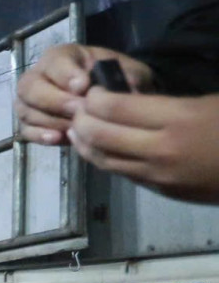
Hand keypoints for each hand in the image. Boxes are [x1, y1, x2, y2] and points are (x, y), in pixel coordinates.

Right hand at [16, 43, 153, 145]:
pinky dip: (40, 135)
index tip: (84, 87)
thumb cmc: (118, 80)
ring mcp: (30, 101)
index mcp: (61, 56)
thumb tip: (126, 86)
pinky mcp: (29, 122)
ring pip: (26, 110)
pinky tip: (59, 139)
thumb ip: (129, 75)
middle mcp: (38, 75)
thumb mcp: (130, 71)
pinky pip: (25, 130)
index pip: (54, 63)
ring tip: (75, 128)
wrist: (112, 100)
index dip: (66, 75)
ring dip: (50, 121)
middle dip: (55, 101)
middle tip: (78, 110)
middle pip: (30, 87)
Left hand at [69, 88, 218, 203]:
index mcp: (178, 119)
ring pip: (104, 159)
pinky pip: (122, 173)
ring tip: (78, 129)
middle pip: (101, 134)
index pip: (114, 108)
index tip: (92, 91)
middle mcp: (162, 149)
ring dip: (84, 144)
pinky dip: (104, 160)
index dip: (95, 98)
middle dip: (82, 120)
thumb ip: (165, 104)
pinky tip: (100, 148)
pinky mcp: (161, 190)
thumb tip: (125, 101)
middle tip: (78, 109)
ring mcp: (159, 175)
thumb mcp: (207, 103)